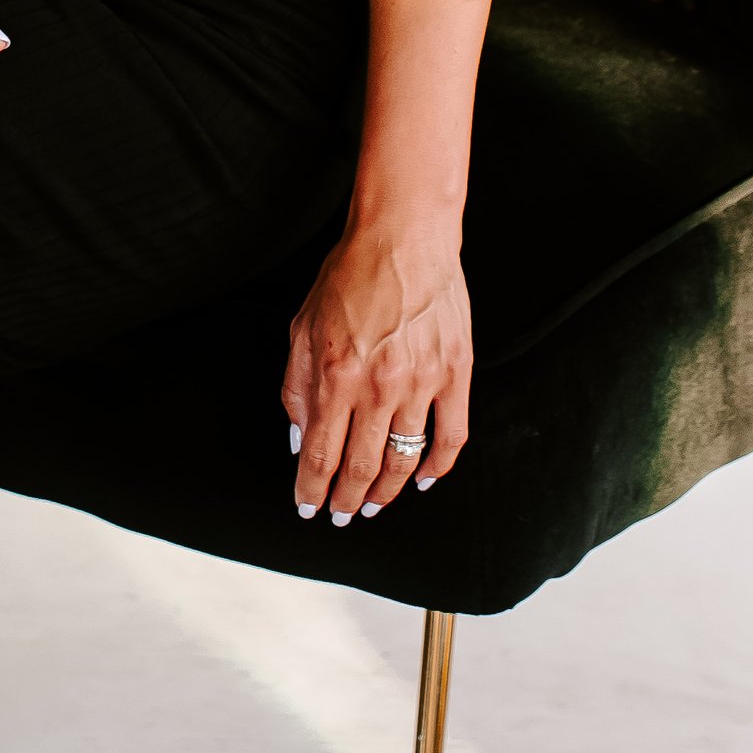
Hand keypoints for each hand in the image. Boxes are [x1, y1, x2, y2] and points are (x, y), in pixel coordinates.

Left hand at [282, 221, 471, 524]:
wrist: (404, 236)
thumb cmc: (350, 275)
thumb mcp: (303, 327)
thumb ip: (297, 388)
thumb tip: (301, 441)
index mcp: (336, 375)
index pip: (321, 456)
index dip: (312, 492)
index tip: (309, 508)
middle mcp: (379, 385)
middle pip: (361, 468)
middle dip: (347, 501)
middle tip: (340, 516)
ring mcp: (422, 382)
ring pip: (403, 460)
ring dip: (386, 492)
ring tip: (374, 505)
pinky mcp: (455, 373)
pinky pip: (451, 437)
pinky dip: (438, 468)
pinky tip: (424, 480)